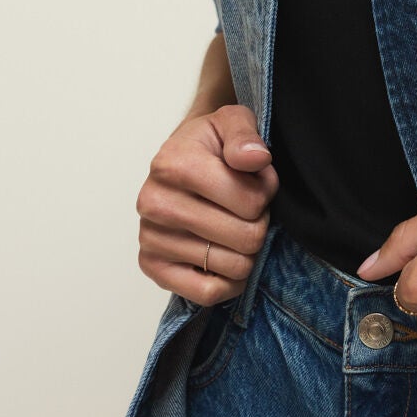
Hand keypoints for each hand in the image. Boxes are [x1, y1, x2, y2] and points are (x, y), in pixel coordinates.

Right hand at [136, 103, 277, 304]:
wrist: (179, 160)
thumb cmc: (210, 145)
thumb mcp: (232, 121)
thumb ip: (245, 135)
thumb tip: (255, 158)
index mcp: (173, 165)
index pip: (250, 202)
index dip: (266, 194)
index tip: (257, 183)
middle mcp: (154, 203)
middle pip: (245, 238)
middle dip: (259, 224)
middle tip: (249, 210)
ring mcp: (150, 237)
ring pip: (231, 267)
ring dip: (247, 252)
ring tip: (236, 227)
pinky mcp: (152, 266)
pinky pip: (207, 294)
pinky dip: (229, 283)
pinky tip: (229, 259)